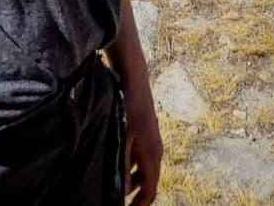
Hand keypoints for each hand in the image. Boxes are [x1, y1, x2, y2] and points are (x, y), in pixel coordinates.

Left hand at [121, 74, 162, 204]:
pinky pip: (141, 156)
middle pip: (148, 181)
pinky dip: (132, 165)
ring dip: (132, 180)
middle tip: (121, 202)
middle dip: (136, 195)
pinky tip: (119, 163)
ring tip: (117, 187)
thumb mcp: (122, 137)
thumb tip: (122, 190)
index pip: (151, 190)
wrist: (135, 79)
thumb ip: (122, 164)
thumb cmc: (128, 107)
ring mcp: (152, 141)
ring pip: (144, 168)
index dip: (141, 205)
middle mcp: (156, 151)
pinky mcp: (146, 133)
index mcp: (152, 155)